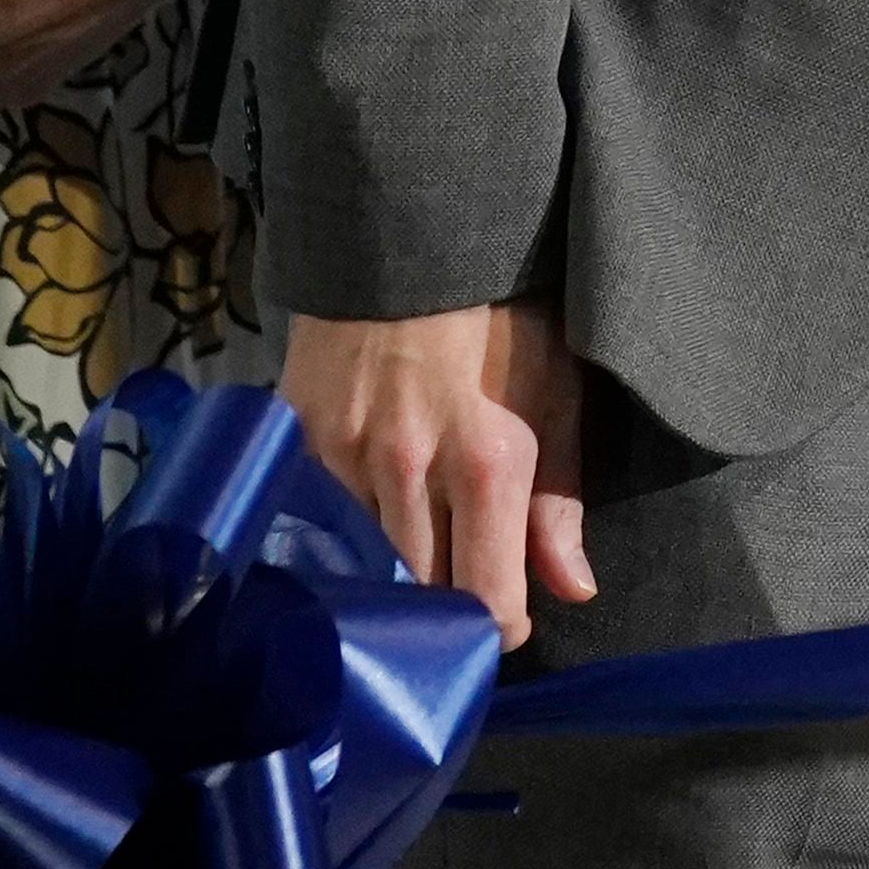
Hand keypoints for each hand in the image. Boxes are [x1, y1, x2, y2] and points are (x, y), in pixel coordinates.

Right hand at [285, 303, 594, 646]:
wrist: (410, 243)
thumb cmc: (503, 318)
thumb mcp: (556, 395)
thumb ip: (560, 502)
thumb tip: (573, 589)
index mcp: (486, 460)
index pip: (484, 595)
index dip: (501, 625)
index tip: (508, 622)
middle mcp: (407, 469)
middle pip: (417, 595)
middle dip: (443, 611)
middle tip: (464, 598)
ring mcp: (340, 459)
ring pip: (362, 568)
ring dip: (392, 579)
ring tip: (420, 562)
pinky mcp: (295, 447)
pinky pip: (315, 524)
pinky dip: (342, 537)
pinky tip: (365, 526)